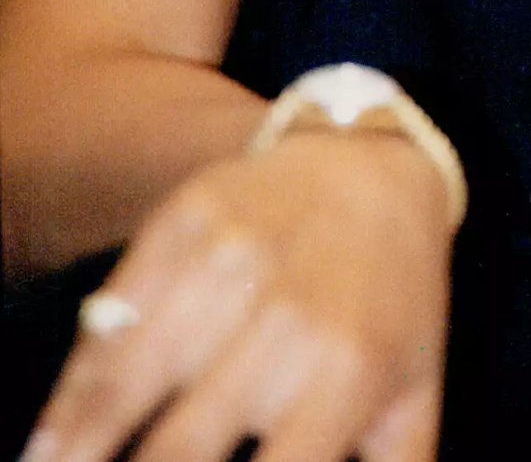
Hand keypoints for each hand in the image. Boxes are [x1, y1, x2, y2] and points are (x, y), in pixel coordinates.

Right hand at [24, 131, 452, 461]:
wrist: (372, 165)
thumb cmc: (392, 302)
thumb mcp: (412, 396)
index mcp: (348, 373)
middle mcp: (286, 318)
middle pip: (178, 450)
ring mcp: (228, 261)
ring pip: (126, 387)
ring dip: (82, 450)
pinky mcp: (183, 221)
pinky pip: (110, 320)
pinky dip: (72, 391)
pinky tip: (51, 442)